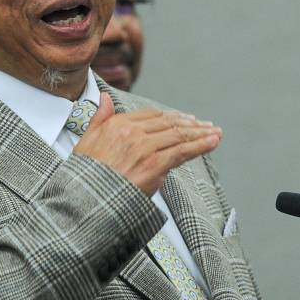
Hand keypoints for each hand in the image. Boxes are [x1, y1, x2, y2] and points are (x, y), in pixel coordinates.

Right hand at [74, 92, 221, 195]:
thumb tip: (105, 99)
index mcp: (117, 124)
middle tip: (206, 126)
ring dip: (201, 133)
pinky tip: (212, 142)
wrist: (84, 200)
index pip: (153, 116)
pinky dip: (201, 145)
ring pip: (179, 135)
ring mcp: (145, 148)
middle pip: (170, 123)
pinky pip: (183, 151)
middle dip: (191, 124)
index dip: (172, 117)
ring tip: (215, 132)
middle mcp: (132, 132)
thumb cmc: (85, 177)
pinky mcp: (154, 164)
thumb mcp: (85, 141)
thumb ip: (99, 117)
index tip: (184, 119)